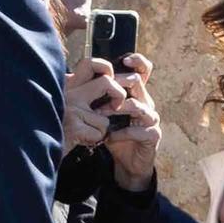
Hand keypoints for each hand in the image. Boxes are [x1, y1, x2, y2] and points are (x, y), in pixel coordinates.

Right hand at [62, 57, 117, 151]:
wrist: (36, 147)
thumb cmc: (55, 127)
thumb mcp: (66, 103)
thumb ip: (83, 93)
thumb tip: (110, 83)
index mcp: (67, 84)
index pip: (90, 64)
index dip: (106, 68)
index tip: (111, 80)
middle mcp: (69, 92)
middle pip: (106, 82)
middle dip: (118, 94)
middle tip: (116, 106)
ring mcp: (71, 108)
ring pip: (104, 117)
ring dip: (100, 129)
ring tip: (84, 132)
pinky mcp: (74, 126)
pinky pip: (99, 133)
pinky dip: (94, 140)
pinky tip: (80, 140)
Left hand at [103, 52, 161, 191]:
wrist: (126, 162)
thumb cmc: (115, 134)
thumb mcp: (103, 115)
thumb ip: (95, 98)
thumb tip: (70, 79)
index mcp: (136, 94)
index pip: (143, 71)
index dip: (137, 61)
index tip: (123, 60)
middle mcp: (146, 102)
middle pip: (137, 83)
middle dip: (116, 87)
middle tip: (99, 96)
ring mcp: (152, 119)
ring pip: (138, 106)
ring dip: (117, 109)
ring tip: (101, 115)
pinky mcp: (153, 135)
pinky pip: (140, 130)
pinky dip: (122, 133)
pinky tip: (110, 137)